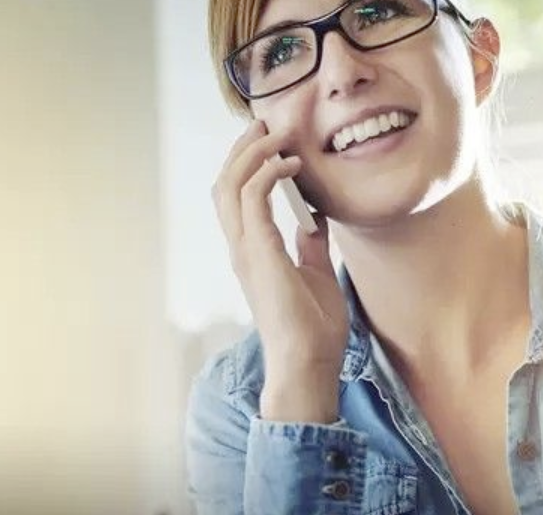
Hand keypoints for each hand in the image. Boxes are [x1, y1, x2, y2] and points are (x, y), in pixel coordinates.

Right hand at [211, 120, 348, 381]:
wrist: (309, 362)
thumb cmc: (313, 327)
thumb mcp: (317, 273)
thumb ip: (311, 244)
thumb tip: (315, 218)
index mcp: (253, 252)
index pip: (237, 197)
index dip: (248, 163)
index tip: (273, 141)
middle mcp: (242, 248)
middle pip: (225, 183)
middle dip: (243, 148)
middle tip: (267, 124)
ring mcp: (246, 251)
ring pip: (231, 185)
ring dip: (252, 153)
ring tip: (278, 134)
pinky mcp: (259, 254)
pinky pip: (253, 200)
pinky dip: (266, 173)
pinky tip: (290, 164)